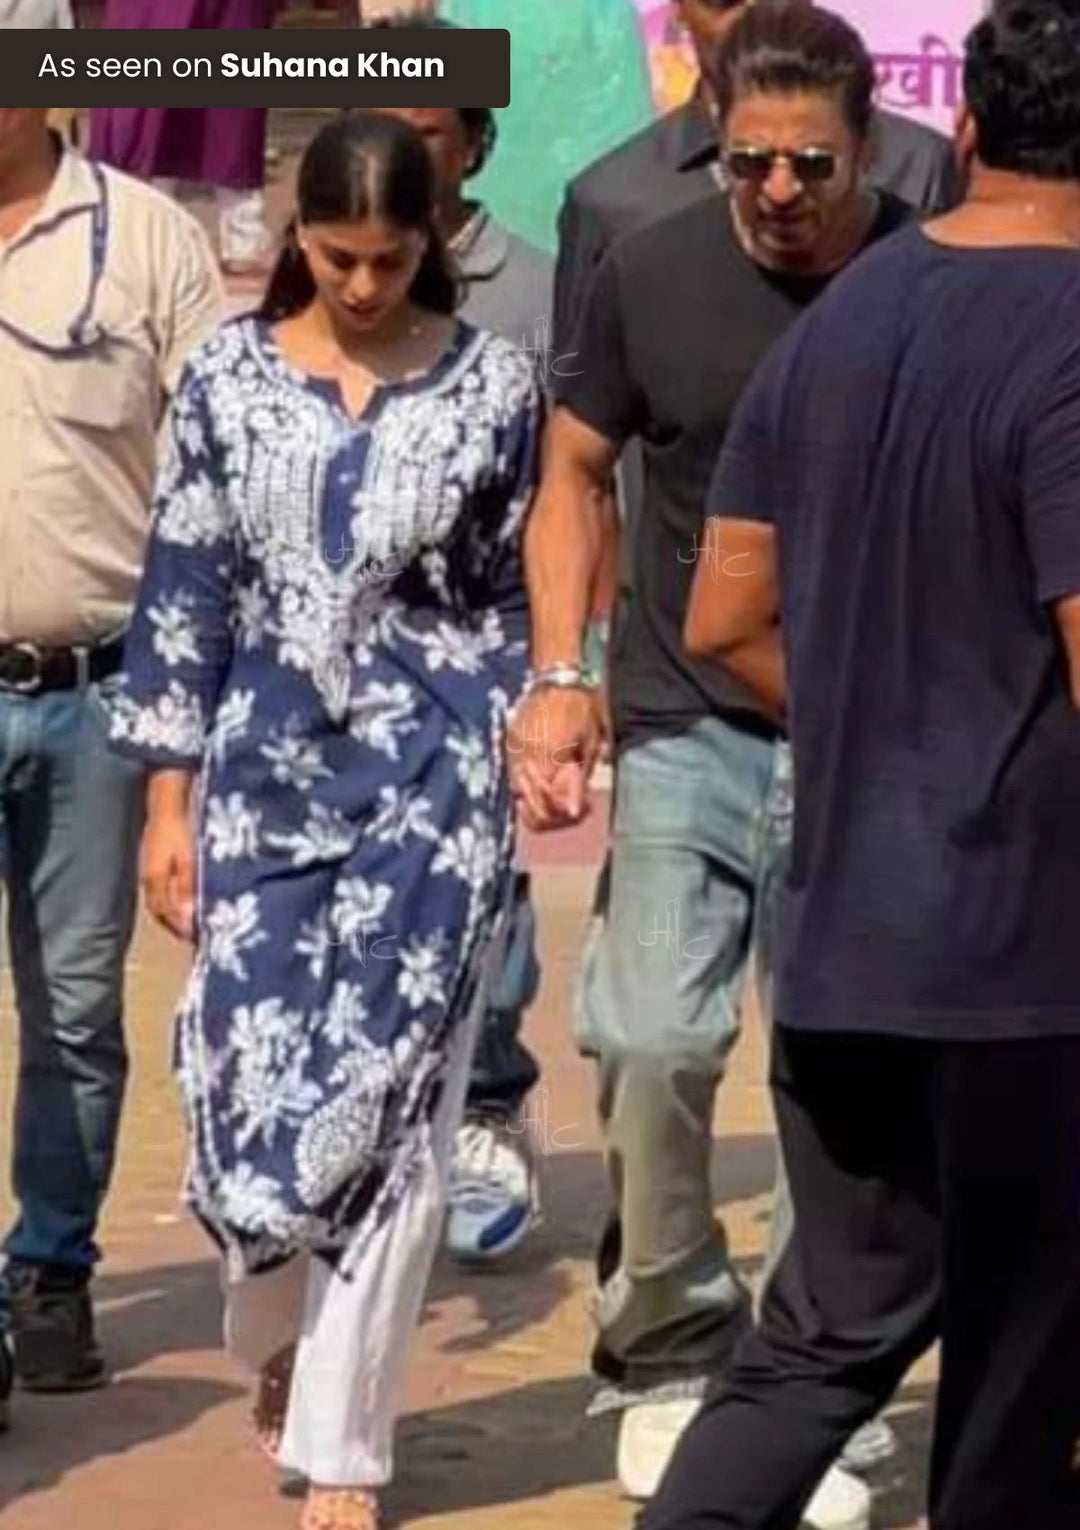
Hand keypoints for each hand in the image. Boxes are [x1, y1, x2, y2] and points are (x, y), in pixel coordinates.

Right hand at [140, 812, 196, 942]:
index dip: (182, 927)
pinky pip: (158, 894)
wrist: (166, 808)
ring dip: (172, 917)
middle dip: (176, 927)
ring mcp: (147, 875)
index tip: (199, 937)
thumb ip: (188, 887)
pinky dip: (169, 904)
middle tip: (195, 936)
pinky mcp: (150, 868)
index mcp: (155, 881)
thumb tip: (188, 915)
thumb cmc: (180, 832)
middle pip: (160, 913)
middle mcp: (148, 881)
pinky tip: (182, 903)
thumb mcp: (189, 859)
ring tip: (189, 925)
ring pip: (157, 905)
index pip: (167, 914)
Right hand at [508, 684, 603, 831]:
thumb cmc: (581, 707)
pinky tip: (540, 790)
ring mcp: (514, 751)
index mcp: (550, 755)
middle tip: (568, 814)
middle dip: (551, 816)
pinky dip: (526, 790)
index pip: (551, 801)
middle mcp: (527, 756)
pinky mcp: (508, 745)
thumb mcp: (590, 743)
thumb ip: (578, 779)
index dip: (565, 813)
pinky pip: (513, 777)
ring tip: (555, 805)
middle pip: (531, 803)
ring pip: (518, 794)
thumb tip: (571, 811)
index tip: (580, 813)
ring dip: (537, 805)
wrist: (557, 677)